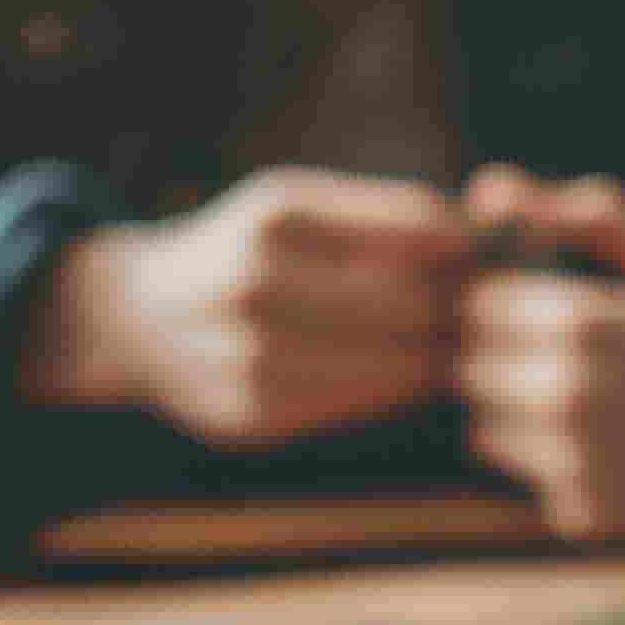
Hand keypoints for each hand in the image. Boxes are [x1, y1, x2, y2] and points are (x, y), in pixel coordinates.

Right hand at [24, 171, 468, 446]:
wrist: (140, 321)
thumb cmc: (246, 253)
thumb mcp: (297, 207)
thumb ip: (385, 219)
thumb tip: (484, 241)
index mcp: (277, 216)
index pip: (420, 232)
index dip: (466, 250)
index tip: (479, 258)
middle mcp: (257, 283)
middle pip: (415, 307)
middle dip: (459, 311)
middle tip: (483, 315)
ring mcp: (253, 357)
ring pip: (398, 368)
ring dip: (437, 359)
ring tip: (448, 346)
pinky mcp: (257, 417)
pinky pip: (361, 409)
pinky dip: (395, 394)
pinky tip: (401, 377)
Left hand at [455, 170, 624, 537]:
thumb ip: (586, 213)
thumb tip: (488, 192)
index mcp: (582, 324)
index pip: (475, 308)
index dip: (503, 304)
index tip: (540, 310)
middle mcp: (569, 397)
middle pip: (468, 371)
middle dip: (500, 358)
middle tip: (560, 358)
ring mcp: (575, 463)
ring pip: (485, 431)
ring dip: (515, 415)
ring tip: (582, 402)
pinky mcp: (585, 515)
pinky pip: (528, 479)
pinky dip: (554, 465)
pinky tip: (607, 449)